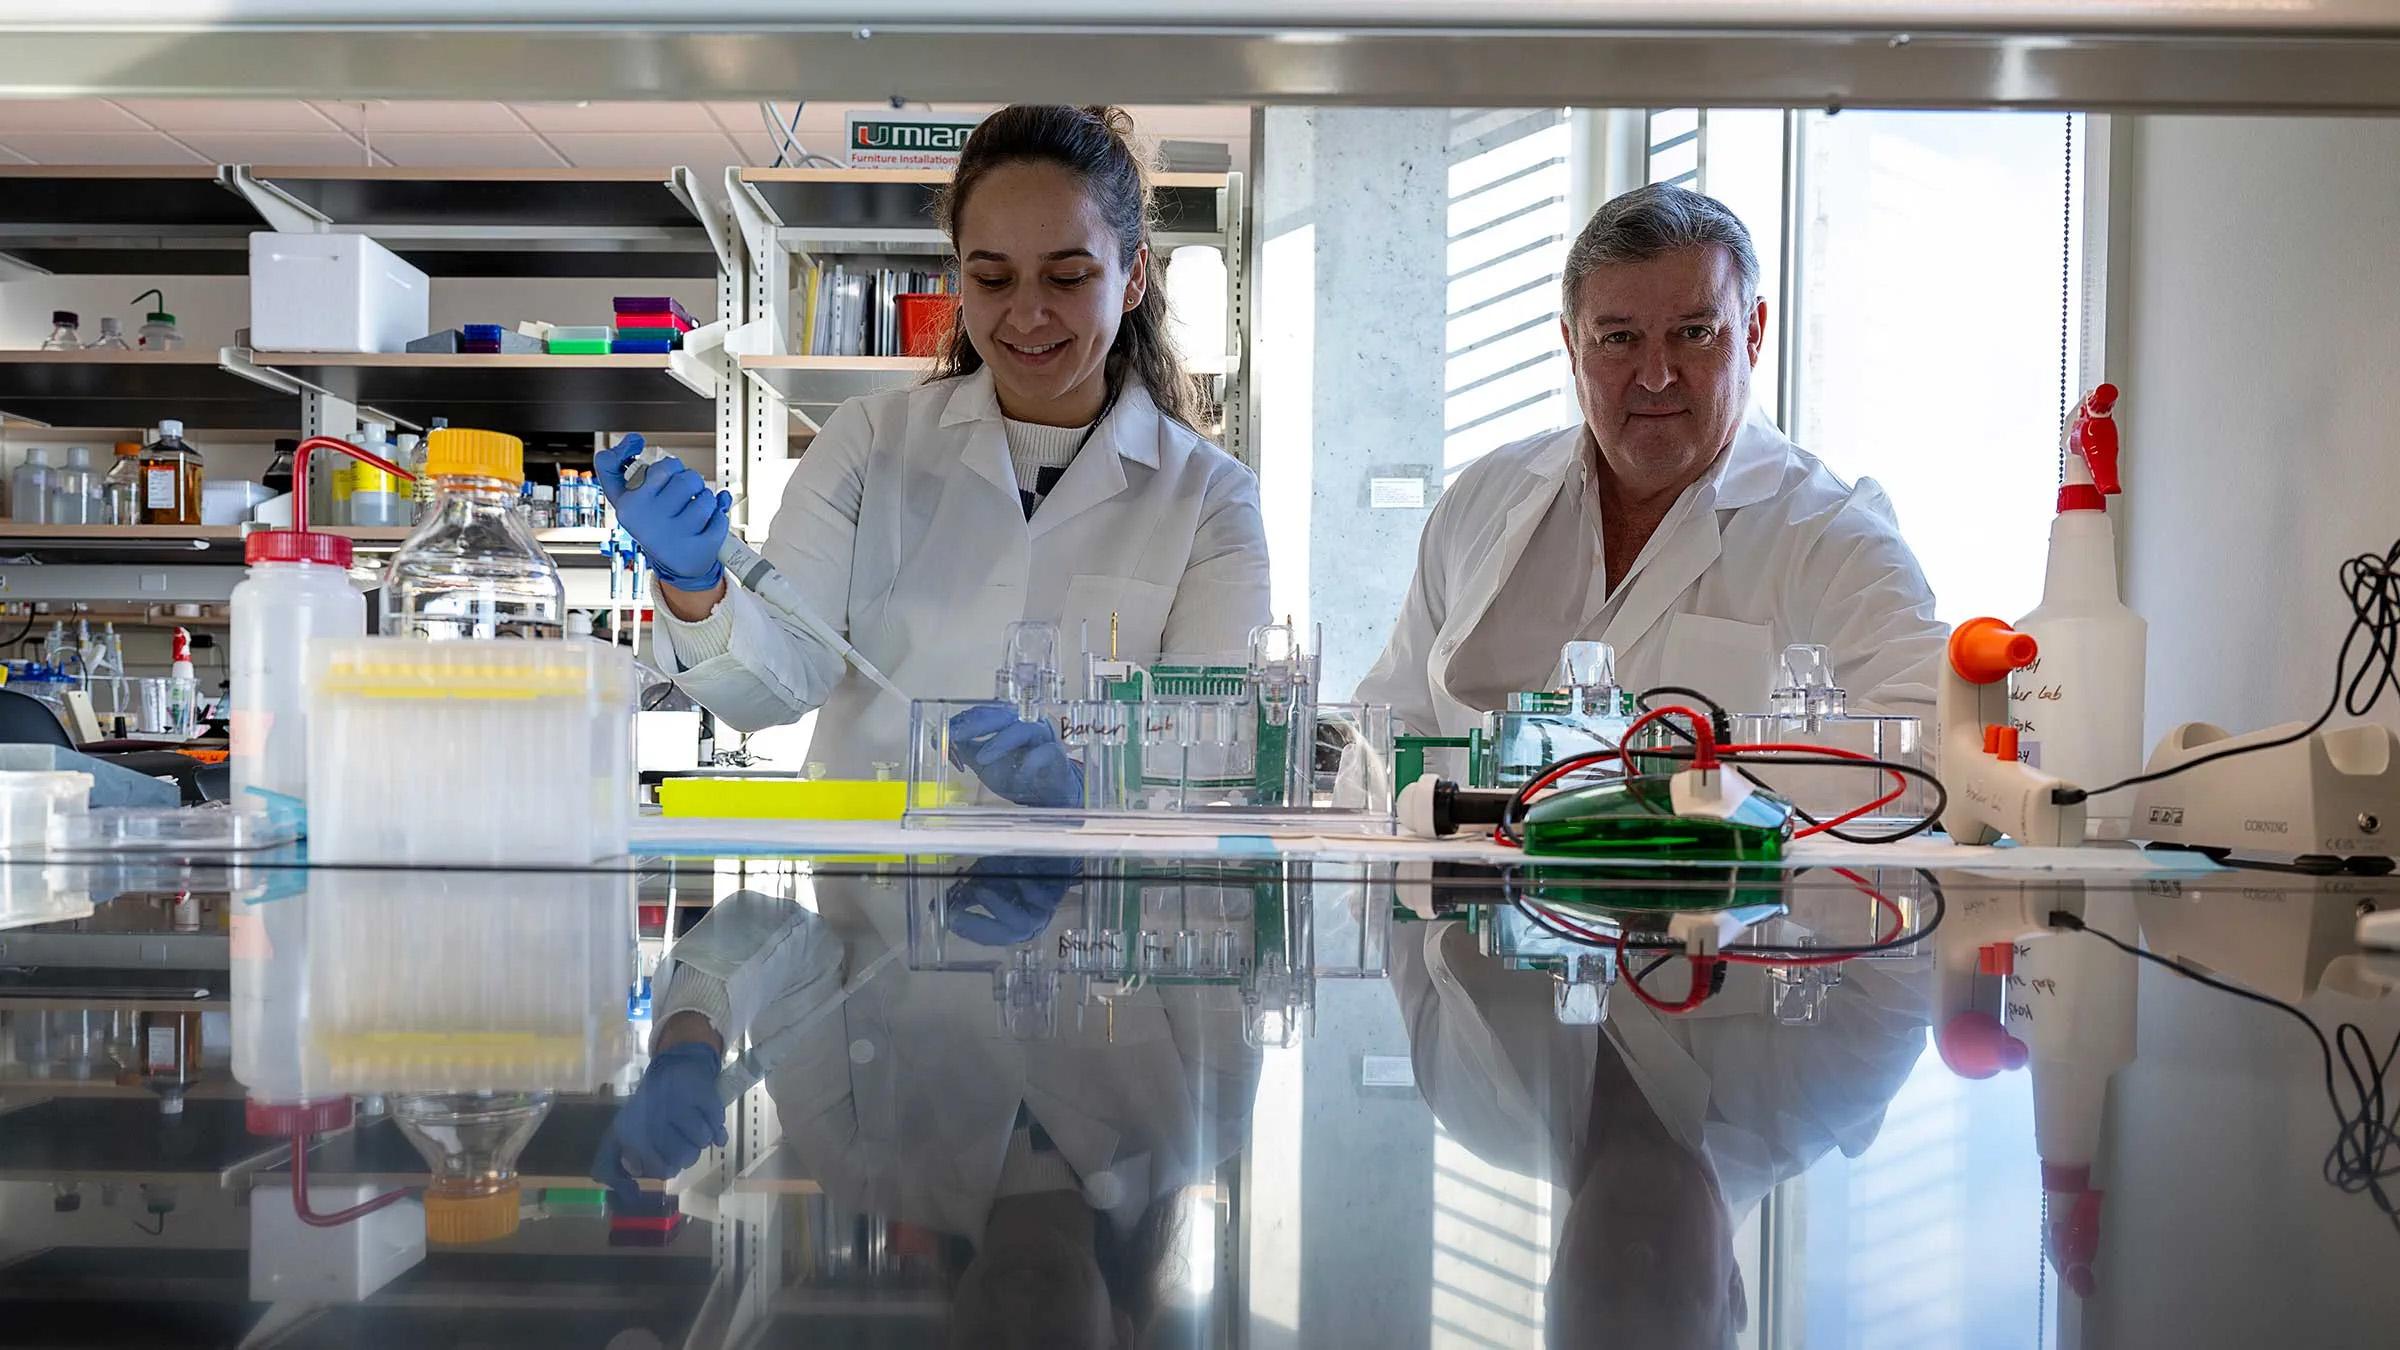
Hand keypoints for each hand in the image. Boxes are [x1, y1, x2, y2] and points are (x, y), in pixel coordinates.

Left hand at [591, 1040, 726, 1200]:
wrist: (676, 1068)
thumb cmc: (648, 1109)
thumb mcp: (623, 1135)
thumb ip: (616, 1166)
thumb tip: (630, 1192)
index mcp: (633, 1129)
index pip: (660, 1168)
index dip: (667, 1168)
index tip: (665, 1158)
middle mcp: (655, 1116)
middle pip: (684, 1158)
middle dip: (686, 1154)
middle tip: (681, 1141)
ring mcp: (681, 1103)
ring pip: (702, 1141)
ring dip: (700, 1138)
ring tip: (692, 1126)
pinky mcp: (703, 1093)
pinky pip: (717, 1124)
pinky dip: (717, 1127)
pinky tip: (707, 1119)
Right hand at [595, 434, 730, 590]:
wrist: (678, 567)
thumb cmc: (656, 525)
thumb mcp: (632, 501)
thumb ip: (625, 470)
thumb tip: (632, 439)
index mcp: (629, 506)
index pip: (651, 467)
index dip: (646, 457)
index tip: (638, 444)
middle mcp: (647, 520)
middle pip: (686, 477)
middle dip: (692, 481)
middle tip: (684, 496)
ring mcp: (672, 535)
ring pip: (706, 497)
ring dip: (707, 500)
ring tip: (696, 512)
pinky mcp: (696, 548)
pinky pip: (720, 516)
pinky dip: (719, 517)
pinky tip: (707, 525)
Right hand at [943, 855, 1082, 945]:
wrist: (1048, 849)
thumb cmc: (1016, 865)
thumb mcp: (986, 878)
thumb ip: (965, 894)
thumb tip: (935, 907)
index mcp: (1008, 923)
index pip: (987, 936)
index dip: (968, 930)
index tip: (948, 920)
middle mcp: (1026, 922)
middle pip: (1005, 935)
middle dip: (979, 926)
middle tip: (958, 913)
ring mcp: (1042, 910)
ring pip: (1023, 922)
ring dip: (999, 907)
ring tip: (980, 890)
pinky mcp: (1056, 894)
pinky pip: (1041, 898)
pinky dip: (1027, 886)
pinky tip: (1017, 870)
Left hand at [947, 704, 1086, 807]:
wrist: (1044, 794)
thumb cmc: (1017, 773)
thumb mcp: (983, 764)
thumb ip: (964, 750)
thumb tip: (936, 739)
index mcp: (1005, 722)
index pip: (981, 714)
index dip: (961, 723)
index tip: (943, 736)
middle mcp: (1023, 723)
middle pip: (998, 715)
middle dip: (974, 725)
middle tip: (954, 736)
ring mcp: (1041, 736)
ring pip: (1020, 729)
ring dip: (999, 743)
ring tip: (982, 760)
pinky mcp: (1055, 753)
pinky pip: (1043, 752)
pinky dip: (1029, 763)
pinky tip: (1018, 775)